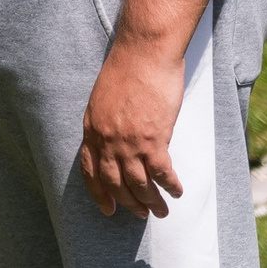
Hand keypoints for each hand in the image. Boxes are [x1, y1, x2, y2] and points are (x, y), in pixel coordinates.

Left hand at [78, 40, 187, 218]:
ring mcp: (128, 143)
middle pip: (114, 183)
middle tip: (140, 215)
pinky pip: (162, 173)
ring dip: (151, 202)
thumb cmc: (127, 66)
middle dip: (127, 203)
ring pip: (139, 184)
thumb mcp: (104, 96)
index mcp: (92, 128)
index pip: (90, 170)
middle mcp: (106, 140)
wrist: (144, 52)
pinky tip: (176, 192)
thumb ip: (107, 121)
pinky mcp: (153, 140)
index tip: (107, 208)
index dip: (98, 193)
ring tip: (160, 212)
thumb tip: (118, 138)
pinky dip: (170, 186)